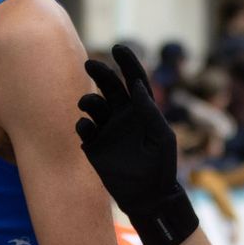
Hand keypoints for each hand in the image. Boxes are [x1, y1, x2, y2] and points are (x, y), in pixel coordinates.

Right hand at [76, 44, 197, 244]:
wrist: (147, 196)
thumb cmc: (161, 167)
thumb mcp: (161, 138)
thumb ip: (149, 112)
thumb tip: (138, 86)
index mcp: (142, 110)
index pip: (134, 79)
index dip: (127, 62)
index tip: (119, 47)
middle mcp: (122, 115)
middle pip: (108, 85)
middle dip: (99, 72)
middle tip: (90, 63)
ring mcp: (107, 129)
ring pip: (92, 104)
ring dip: (88, 99)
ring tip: (88, 104)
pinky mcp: (94, 145)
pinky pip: (83, 128)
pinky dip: (82, 124)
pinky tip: (85, 127)